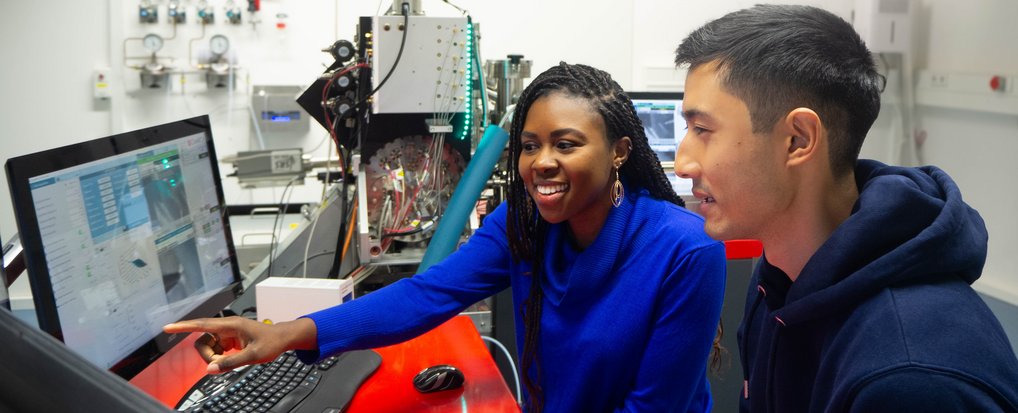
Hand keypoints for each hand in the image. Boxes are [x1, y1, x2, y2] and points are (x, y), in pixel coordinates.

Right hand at [163, 316, 316, 373]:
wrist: (282, 338)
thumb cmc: (271, 343)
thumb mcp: (253, 355)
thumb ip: (230, 363)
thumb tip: (209, 370)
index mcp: (230, 325)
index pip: (201, 324)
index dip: (183, 327)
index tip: (167, 328)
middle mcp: (225, 327)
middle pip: (202, 341)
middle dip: (207, 356)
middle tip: (222, 365)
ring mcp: (226, 333)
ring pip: (208, 348)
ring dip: (214, 358)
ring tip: (231, 362)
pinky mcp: (228, 340)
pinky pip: (215, 351)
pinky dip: (219, 359)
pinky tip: (231, 360)